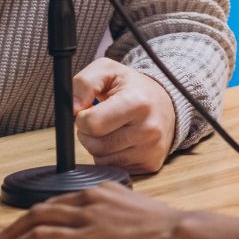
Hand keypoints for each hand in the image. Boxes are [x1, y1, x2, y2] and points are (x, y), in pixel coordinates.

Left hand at [0, 184, 188, 238]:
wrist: (176, 231)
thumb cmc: (165, 226)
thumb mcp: (137, 210)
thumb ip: (117, 212)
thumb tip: (109, 225)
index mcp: (102, 189)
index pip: (61, 197)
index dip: (41, 210)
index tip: (30, 221)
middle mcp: (89, 197)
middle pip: (42, 206)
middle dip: (18, 220)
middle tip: (4, 234)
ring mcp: (85, 217)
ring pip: (36, 219)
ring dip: (13, 232)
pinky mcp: (83, 238)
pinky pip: (42, 238)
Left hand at [72, 59, 176, 173]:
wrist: (165, 103)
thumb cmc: (132, 87)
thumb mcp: (107, 70)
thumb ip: (84, 83)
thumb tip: (73, 108)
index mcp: (137, 103)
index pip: (92, 124)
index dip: (83, 118)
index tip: (91, 110)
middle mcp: (148, 129)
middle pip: (95, 145)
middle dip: (89, 133)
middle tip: (100, 120)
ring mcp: (151, 150)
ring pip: (102, 159)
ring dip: (99, 146)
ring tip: (112, 129)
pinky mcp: (150, 164)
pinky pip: (114, 168)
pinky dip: (111, 157)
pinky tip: (121, 142)